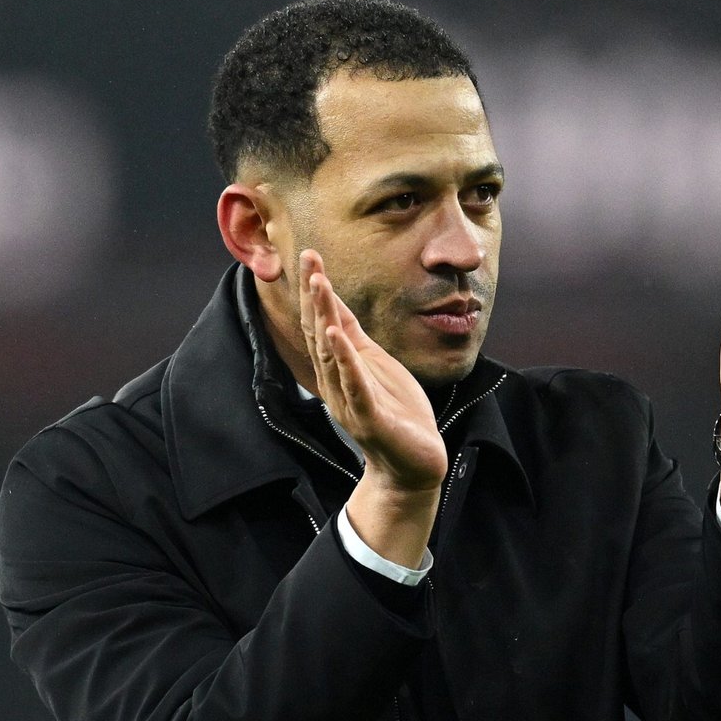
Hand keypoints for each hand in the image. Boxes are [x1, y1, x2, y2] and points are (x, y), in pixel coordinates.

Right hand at [299, 249, 446, 565]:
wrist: (413, 466)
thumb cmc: (395, 414)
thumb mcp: (374, 366)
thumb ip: (353, 339)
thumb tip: (333, 305)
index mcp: (341, 366)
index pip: (324, 321)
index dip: (316, 288)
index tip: (309, 254)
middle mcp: (337, 381)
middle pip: (320, 331)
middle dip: (314, 295)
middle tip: (308, 259)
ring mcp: (350, 400)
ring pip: (332, 354)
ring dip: (325, 318)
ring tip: (319, 286)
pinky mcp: (369, 419)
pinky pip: (354, 386)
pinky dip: (345, 361)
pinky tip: (336, 337)